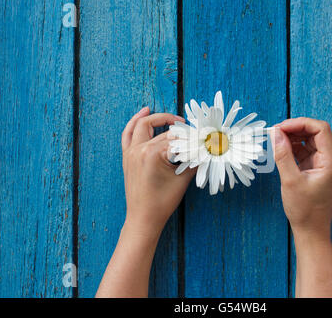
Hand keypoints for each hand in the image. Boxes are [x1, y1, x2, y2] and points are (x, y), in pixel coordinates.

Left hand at [121, 107, 195, 235]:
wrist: (143, 218)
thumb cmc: (162, 202)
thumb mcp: (182, 180)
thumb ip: (192, 161)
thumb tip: (204, 149)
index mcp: (153, 154)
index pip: (176, 138)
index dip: (190, 137)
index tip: (201, 137)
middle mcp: (139, 149)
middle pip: (161, 130)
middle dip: (175, 125)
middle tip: (187, 125)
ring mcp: (131, 152)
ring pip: (141, 126)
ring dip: (154, 118)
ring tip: (167, 114)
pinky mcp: (127, 157)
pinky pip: (128, 134)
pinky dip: (134, 122)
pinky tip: (142, 114)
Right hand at [270, 117, 331, 239]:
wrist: (311, 231)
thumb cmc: (304, 210)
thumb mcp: (290, 181)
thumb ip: (283, 155)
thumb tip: (276, 134)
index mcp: (330, 162)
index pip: (320, 129)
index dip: (300, 124)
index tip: (281, 127)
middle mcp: (330, 161)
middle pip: (315, 133)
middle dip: (295, 129)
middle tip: (275, 132)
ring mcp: (324, 165)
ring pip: (310, 141)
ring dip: (293, 138)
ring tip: (276, 141)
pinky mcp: (316, 170)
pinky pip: (306, 152)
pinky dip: (293, 149)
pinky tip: (281, 150)